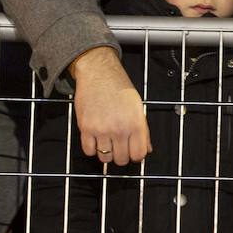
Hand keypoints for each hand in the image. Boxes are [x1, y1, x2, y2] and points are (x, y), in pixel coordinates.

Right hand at [69, 46, 151, 165]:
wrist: (100, 73)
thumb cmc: (120, 88)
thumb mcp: (138, 107)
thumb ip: (143, 130)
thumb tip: (147, 149)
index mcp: (135, 123)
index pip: (138, 155)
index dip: (136, 155)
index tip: (132, 151)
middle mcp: (119, 129)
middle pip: (121, 160)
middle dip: (121, 155)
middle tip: (119, 146)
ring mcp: (101, 129)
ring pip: (104, 158)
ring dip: (107, 153)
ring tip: (107, 141)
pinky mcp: (85, 127)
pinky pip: (88, 150)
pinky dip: (92, 148)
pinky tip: (96, 139)